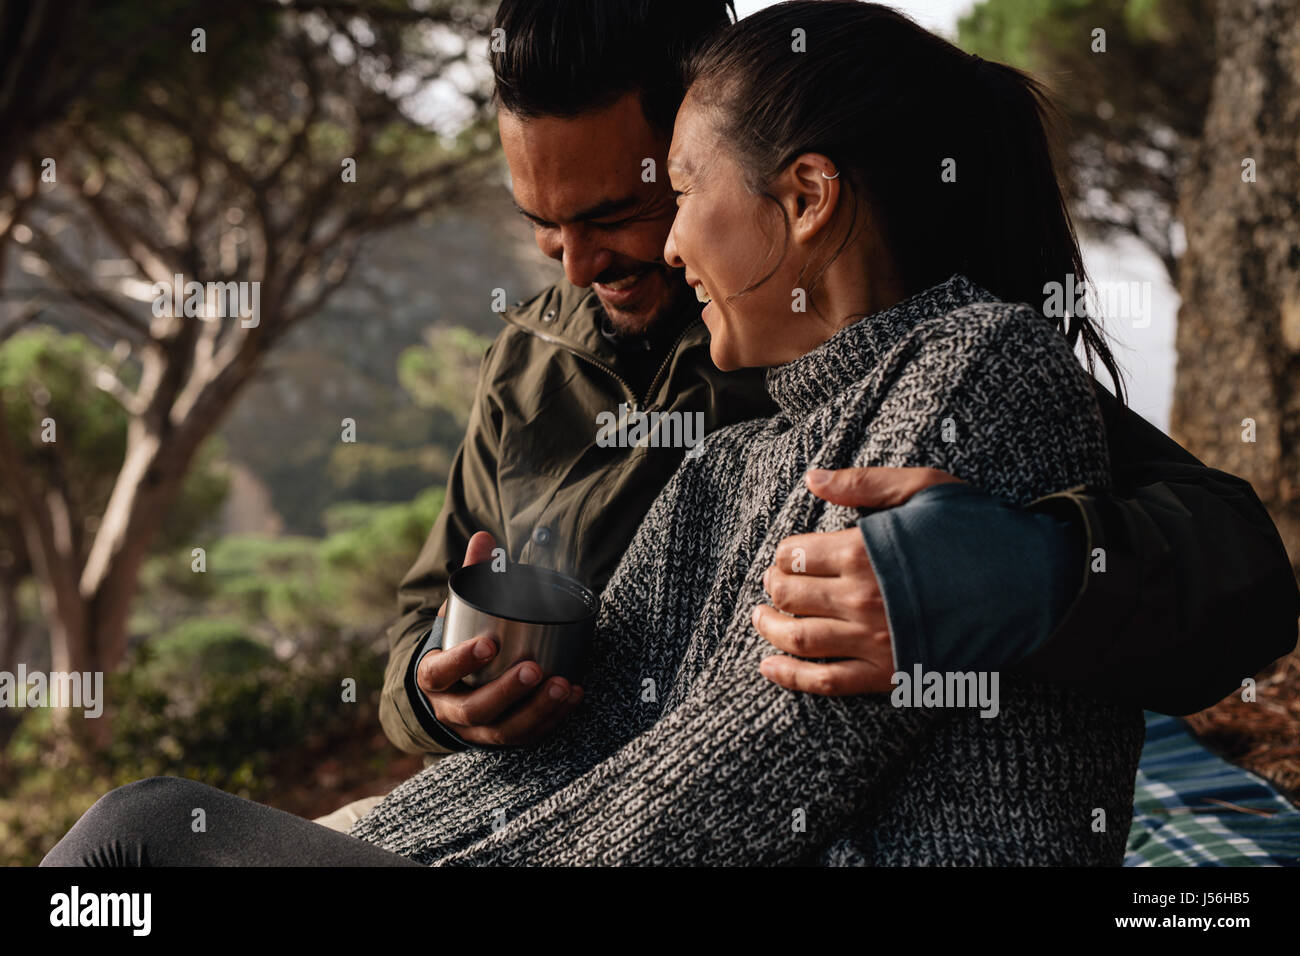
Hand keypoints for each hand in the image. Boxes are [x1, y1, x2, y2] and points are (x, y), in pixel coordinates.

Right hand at [417, 531, 582, 745]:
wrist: (449, 690)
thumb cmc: (458, 641)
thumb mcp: (458, 611)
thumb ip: (473, 576)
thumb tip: (485, 538)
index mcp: (433, 677)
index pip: (440, 673)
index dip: (461, 661)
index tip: (489, 643)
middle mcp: (450, 709)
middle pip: (475, 709)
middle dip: (507, 691)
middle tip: (535, 667)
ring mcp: (475, 731)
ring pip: (503, 731)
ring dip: (536, 710)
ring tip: (563, 685)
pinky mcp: (500, 739)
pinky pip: (527, 737)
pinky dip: (552, 718)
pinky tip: (573, 696)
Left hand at [754, 466, 963, 694]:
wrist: (1036, 586)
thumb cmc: (982, 531)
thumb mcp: (926, 488)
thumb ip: (864, 484)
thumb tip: (812, 479)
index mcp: (865, 551)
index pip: (797, 554)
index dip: (785, 553)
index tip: (787, 554)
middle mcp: (861, 598)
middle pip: (791, 595)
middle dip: (774, 587)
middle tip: (772, 585)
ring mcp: (874, 641)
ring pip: (799, 639)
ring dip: (770, 629)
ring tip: (761, 619)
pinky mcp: (890, 675)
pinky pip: (826, 682)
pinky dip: (790, 677)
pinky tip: (769, 667)